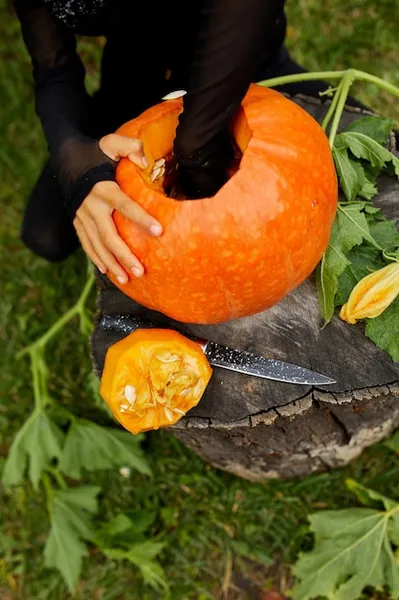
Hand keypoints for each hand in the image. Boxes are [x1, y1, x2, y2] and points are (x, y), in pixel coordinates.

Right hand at [73, 134, 162, 282]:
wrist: (64, 158)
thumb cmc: (95, 153)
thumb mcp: (111, 144)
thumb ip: (130, 148)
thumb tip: (146, 161)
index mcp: (103, 188)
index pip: (125, 206)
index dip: (141, 218)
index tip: (159, 231)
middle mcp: (91, 206)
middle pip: (109, 235)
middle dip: (124, 255)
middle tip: (141, 271)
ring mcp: (82, 217)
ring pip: (97, 245)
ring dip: (112, 263)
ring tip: (127, 279)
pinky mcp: (77, 222)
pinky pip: (87, 244)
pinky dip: (97, 258)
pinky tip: (108, 272)